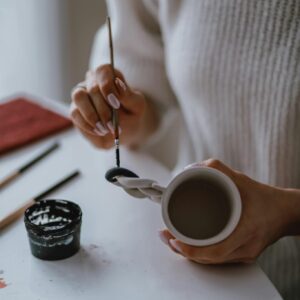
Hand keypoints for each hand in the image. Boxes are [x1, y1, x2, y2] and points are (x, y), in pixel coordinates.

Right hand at [70, 64, 157, 148]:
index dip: (107, 85)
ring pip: (78, 96)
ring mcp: (82, 95)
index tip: (116, 104)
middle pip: (92, 88)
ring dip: (92, 115)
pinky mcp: (75, 110)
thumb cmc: (131, 114)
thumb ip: (129, 95)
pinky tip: (99, 131)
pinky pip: (75, 113)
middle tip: (113, 125)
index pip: (103, 70)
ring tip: (105, 129)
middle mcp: (93, 82)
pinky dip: (87, 125)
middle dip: (104, 109)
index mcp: (110, 77)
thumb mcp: (137, 106)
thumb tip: (118, 83)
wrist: (125, 132)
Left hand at [159, 159, 292, 263]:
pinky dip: (201, 254)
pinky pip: (219, 259)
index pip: (216, 251)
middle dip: (183, 251)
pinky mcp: (243, 254)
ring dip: (190, 254)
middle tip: (165, 236)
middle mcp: (245, 248)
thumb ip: (217, 170)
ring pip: (212, 262)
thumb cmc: (265, 197)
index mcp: (246, 231)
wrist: (286, 212)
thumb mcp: (241, 179)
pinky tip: (189, 246)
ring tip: (171, 240)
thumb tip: (192, 168)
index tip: (174, 241)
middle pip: (209, 259)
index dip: (192, 251)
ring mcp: (245, 254)